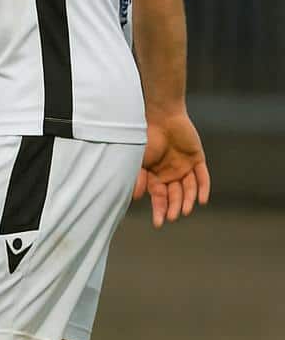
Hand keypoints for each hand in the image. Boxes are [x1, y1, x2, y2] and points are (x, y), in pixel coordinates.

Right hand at [132, 112, 210, 227]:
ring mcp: (184, 166)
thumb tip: (136, 198)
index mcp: (155, 175)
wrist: (160, 116)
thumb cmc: (144, 138)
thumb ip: (139, 178)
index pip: (159, 197)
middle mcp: (170, 173)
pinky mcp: (197, 159)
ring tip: (185, 211)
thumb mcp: (138, 160)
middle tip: (173, 217)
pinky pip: (202, 177)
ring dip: (187, 200)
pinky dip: (203, 188)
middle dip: (174, 207)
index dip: (159, 209)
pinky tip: (202, 200)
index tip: (159, 223)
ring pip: (189, 188)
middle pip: (175, 195)